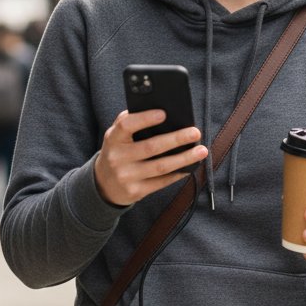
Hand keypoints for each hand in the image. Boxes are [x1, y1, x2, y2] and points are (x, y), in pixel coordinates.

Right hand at [94, 109, 208, 206]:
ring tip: (201, 151)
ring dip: (184, 158)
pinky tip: (190, 166)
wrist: (104, 184)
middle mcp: (117, 158)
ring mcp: (126, 176)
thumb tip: (164, 113)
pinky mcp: (135, 191)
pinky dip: (178, 173)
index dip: (145, 119)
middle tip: (195, 132)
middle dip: (176, 139)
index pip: (126, 125)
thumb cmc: (118, 151)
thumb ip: (132, 122)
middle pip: (151, 147)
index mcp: (113, 138)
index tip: (164, 114)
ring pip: (161, 167)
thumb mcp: (117, 136)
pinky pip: (162, 182)